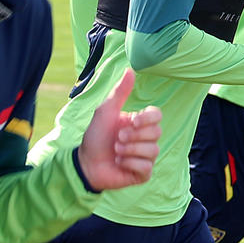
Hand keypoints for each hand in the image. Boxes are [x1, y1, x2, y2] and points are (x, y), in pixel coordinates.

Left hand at [77, 68, 160, 190]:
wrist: (86, 163)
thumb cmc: (95, 136)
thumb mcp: (106, 111)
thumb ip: (120, 92)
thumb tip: (130, 70)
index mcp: (138, 123)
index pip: (157, 116)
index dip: (147, 119)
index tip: (132, 121)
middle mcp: (145, 139)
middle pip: (157, 132)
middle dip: (134, 136)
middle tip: (117, 138)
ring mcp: (145, 156)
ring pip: (153, 150)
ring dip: (130, 150)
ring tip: (116, 151)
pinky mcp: (143, 173)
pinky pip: (147, 166)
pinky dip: (130, 164)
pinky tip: (119, 163)